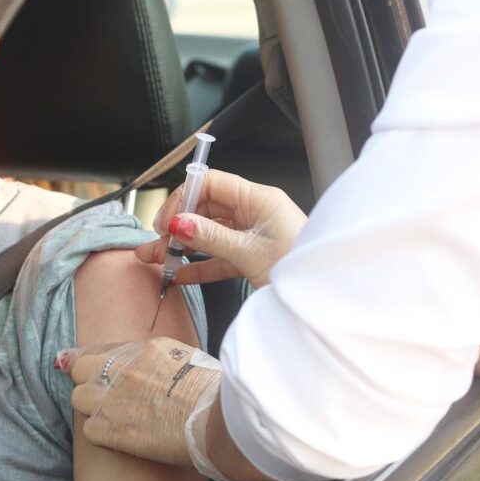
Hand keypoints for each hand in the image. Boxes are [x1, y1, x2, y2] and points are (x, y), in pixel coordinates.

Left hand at [56, 338, 219, 466]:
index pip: (100, 349)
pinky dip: (99, 434)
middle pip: (80, 369)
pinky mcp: (113, 429)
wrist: (217, 422)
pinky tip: (116, 437)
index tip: (70, 362)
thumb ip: (160, 359)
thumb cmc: (213, 395)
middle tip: (100, 395)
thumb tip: (151, 367)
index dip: (83, 358)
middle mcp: (124, 369)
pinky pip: (89, 429)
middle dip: (86, 381)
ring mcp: (115, 398)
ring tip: (110, 418)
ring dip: (90, 407)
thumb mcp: (188, 360)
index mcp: (144, 348)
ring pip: (78, 398)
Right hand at [134, 170, 305, 288]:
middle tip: (155, 243)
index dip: (184, 199)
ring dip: (182, 247)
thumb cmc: (299, 267)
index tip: (165, 221)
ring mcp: (252, 234)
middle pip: (206, 210)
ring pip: (209, 234)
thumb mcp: (249, 252)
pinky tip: (178, 273)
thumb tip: (178, 224)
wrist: (324, 296)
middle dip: (177, 226)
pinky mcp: (252, 256)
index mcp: (258, 199)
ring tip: (156, 259)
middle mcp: (254, 212)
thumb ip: (211, 237)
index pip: (211, 184)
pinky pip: (218, 256)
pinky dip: (199, 265)